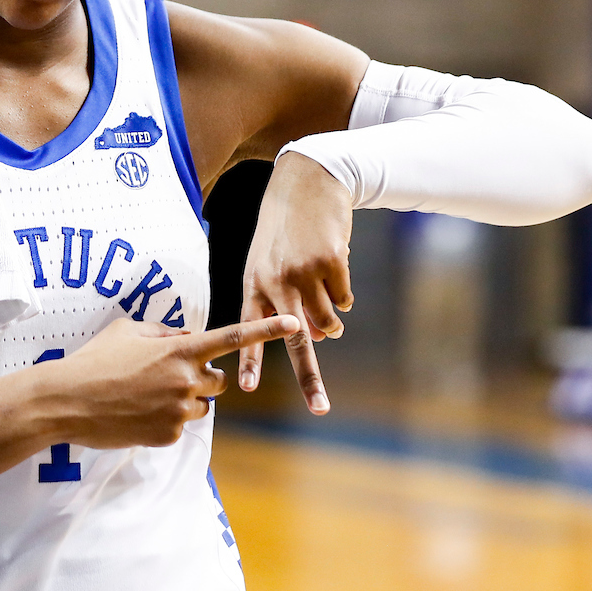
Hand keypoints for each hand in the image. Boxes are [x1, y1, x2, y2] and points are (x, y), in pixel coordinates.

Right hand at [45, 314, 299, 448]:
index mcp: (179, 350)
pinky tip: (137, 413)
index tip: (295, 324)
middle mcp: (186, 380)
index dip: (266, 330)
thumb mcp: (128, 331)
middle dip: (203, 377)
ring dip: (185, 399)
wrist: (67, 400)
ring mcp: (179, 410)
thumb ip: (165, 333)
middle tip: (169, 375)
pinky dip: (164, 419)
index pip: (232, 337)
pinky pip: (180, 425)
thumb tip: (187, 339)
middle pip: (219, 380)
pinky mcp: (169, 435)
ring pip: (201, 405)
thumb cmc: (95, 360)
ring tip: (146, 395)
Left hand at [238, 151, 353, 414]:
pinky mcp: (331, 263)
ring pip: (327, 322)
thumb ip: (282, 299)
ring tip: (326, 296)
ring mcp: (303, 272)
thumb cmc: (285, 228)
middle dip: (309, 377)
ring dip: (332, 321)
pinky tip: (334, 267)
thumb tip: (315, 335)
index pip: (249, 328)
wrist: (306, 183)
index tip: (246, 388)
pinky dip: (344, 293)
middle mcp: (275, 281)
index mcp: (254, 282)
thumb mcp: (269, 260)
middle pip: (295, 340)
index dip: (251, 359)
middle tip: (320, 407)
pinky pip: (345, 300)